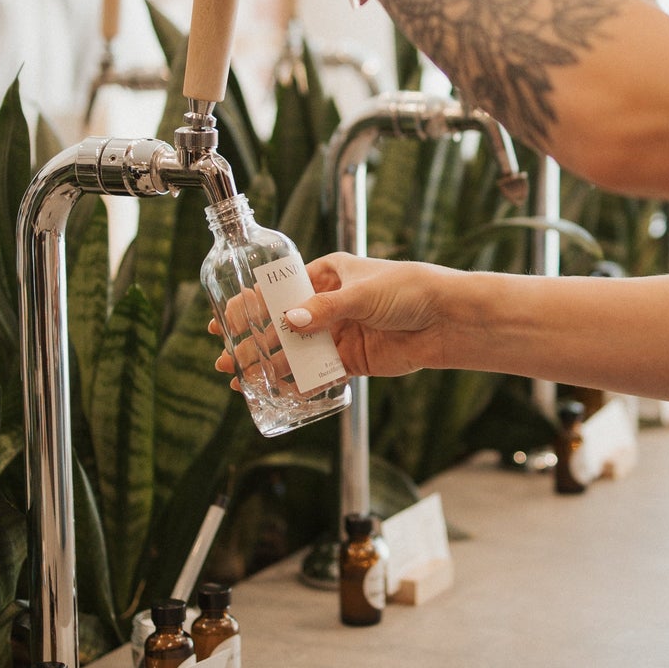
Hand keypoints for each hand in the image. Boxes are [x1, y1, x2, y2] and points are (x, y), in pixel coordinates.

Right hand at [209, 254, 449, 383]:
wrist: (445, 320)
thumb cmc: (408, 290)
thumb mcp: (362, 293)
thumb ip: (325, 309)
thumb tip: (288, 322)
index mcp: (327, 275)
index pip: (280, 290)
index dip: (251, 305)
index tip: (224, 318)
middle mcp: (328, 305)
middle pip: (282, 325)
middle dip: (252, 341)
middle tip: (225, 357)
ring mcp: (338, 334)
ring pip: (296, 352)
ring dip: (269, 365)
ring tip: (241, 380)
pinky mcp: (351, 360)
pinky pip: (318, 373)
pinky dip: (298, 383)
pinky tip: (276, 392)